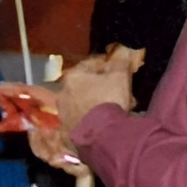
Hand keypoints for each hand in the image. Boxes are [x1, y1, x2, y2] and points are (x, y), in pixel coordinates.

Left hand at [31, 46, 140, 166]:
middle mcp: (63, 93)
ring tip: (113, 109)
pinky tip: (104, 123)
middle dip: (102, 86)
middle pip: (85, 84)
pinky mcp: (67, 131)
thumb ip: (121, 61)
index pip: (91, 64)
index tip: (119, 71)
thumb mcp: (120, 76)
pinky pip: (82, 119)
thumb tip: (123, 50)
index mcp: (73, 76)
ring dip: (96, 103)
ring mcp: (63, 113)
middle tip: (119, 92)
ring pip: (83, 102)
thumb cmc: (109, 100)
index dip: (107, 66)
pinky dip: (92, 118)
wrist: (102, 136)